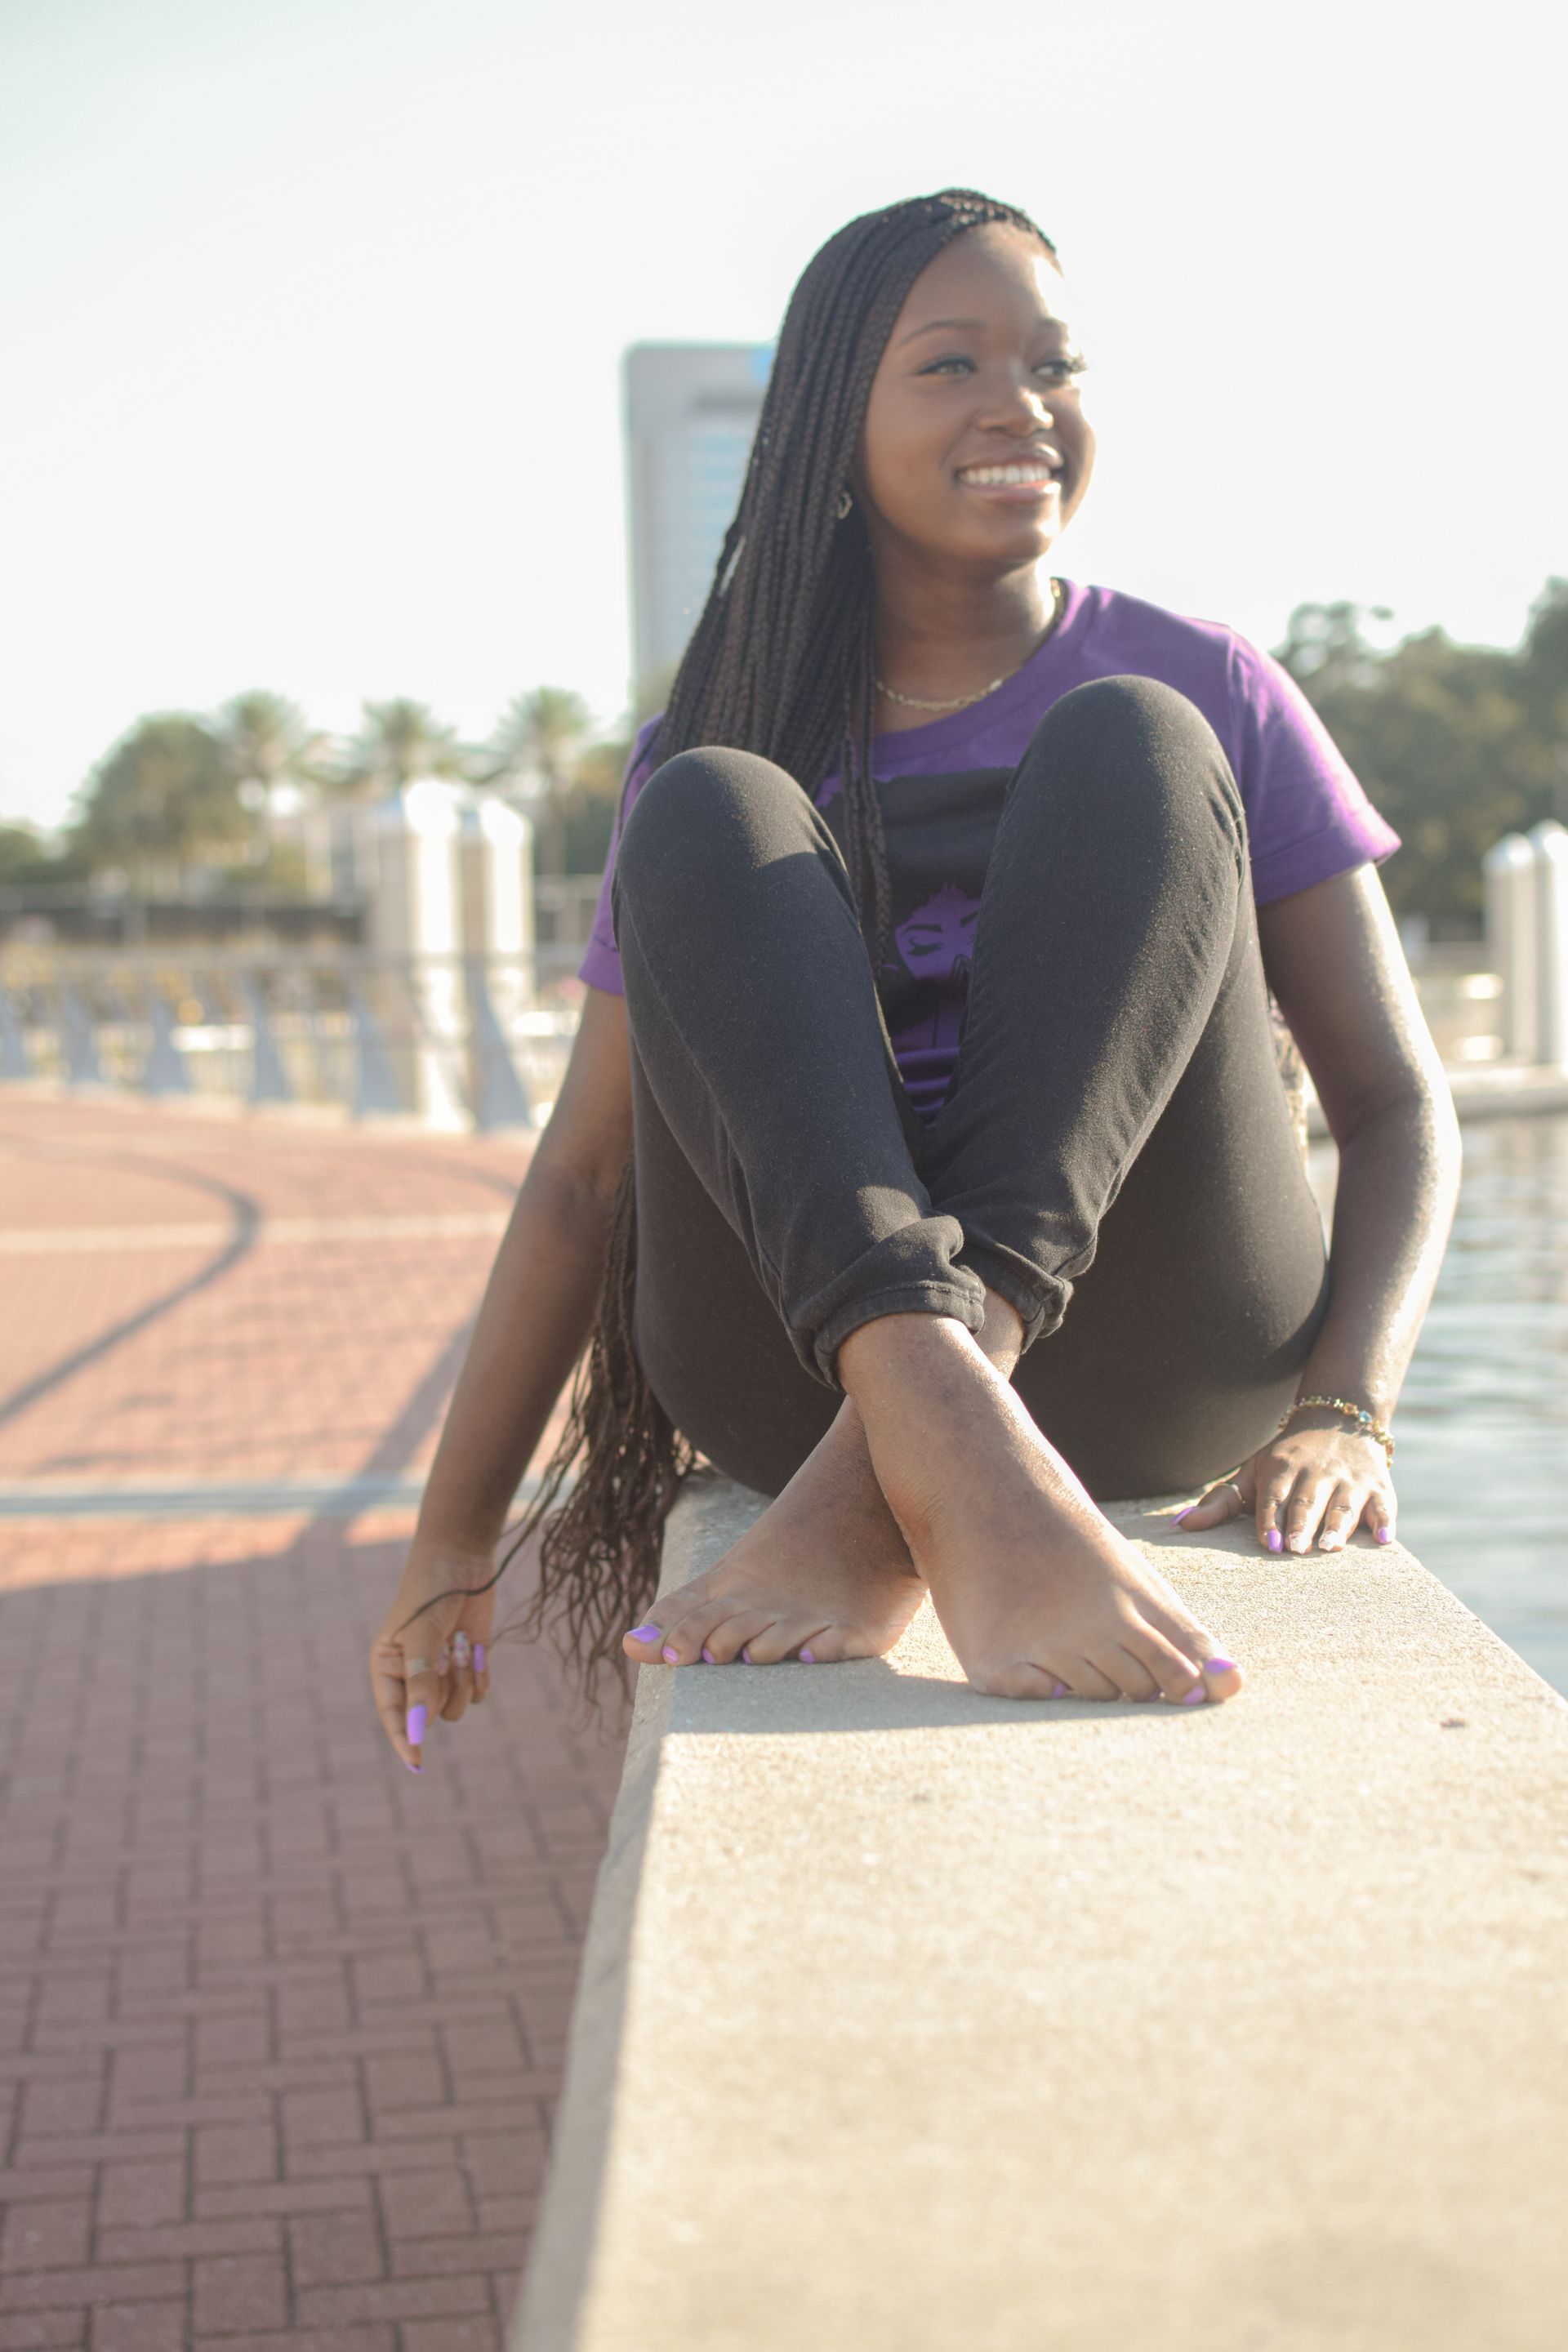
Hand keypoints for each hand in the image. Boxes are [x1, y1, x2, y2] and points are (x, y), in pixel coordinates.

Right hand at [369, 1535, 498, 1772]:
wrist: (463, 1560)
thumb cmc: (430, 1594)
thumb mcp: (422, 1637)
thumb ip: (420, 1682)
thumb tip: (420, 1729)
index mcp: (386, 1668)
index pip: (393, 1715)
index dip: (405, 1739)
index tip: (417, 1763)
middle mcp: (412, 1676)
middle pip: (429, 1714)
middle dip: (441, 1689)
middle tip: (445, 1654)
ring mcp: (442, 1672)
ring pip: (455, 1707)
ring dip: (462, 1681)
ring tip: (461, 1645)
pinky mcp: (468, 1665)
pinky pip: (477, 1692)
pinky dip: (479, 1674)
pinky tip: (476, 1646)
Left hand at [1175, 1414, 1394, 1554]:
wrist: (1338, 1420)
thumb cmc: (1286, 1461)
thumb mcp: (1253, 1472)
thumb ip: (1221, 1501)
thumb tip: (1180, 1526)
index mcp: (1282, 1468)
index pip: (1274, 1496)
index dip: (1271, 1518)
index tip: (1269, 1542)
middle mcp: (1316, 1471)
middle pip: (1308, 1501)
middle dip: (1301, 1524)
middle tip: (1295, 1549)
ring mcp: (1350, 1479)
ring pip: (1343, 1504)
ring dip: (1337, 1526)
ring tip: (1329, 1548)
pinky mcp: (1379, 1486)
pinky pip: (1383, 1505)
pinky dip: (1384, 1521)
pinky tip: (1383, 1540)